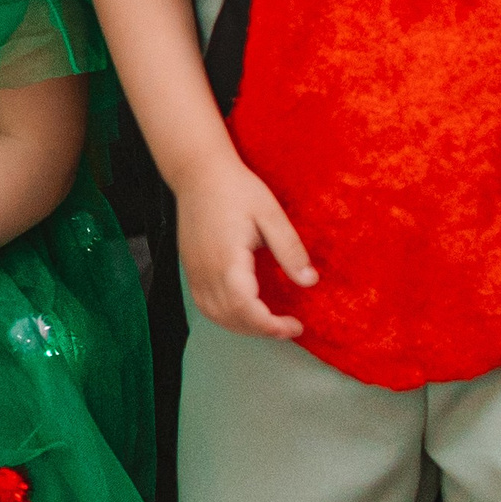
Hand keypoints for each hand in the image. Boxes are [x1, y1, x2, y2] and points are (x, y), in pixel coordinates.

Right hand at [175, 155, 314, 339]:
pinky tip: (242, 311)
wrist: (198, 171)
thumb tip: (310, 281)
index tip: (296, 326)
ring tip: (268, 322)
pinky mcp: (190, 267)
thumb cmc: (236, 188)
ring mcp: (194, 270)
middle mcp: (206, 271)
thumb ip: (290, 250)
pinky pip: (204, 304)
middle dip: (261, 330)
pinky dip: (225, 316)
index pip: (246, 309)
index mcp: (227, 260)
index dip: (271, 326)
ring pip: (215, 315)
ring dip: (243, 326)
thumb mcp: (271, 214)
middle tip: (289, 326)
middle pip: (231, 318)